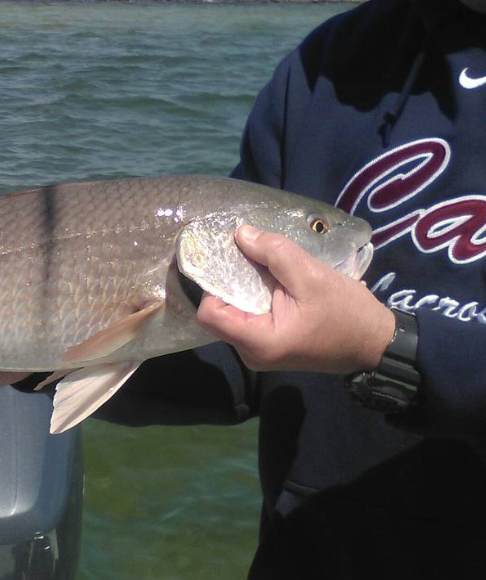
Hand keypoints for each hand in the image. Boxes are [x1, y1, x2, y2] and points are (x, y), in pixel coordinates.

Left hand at [195, 225, 395, 373]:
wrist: (376, 342)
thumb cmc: (347, 313)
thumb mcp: (311, 276)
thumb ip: (273, 253)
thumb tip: (240, 233)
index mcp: (259, 342)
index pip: (209, 314)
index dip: (212, 284)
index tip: (225, 258)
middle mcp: (251, 352)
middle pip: (219, 311)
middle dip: (227, 280)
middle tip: (239, 251)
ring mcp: (260, 349)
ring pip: (233, 311)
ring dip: (241, 284)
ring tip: (255, 260)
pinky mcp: (269, 342)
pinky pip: (248, 314)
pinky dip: (253, 293)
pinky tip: (266, 275)